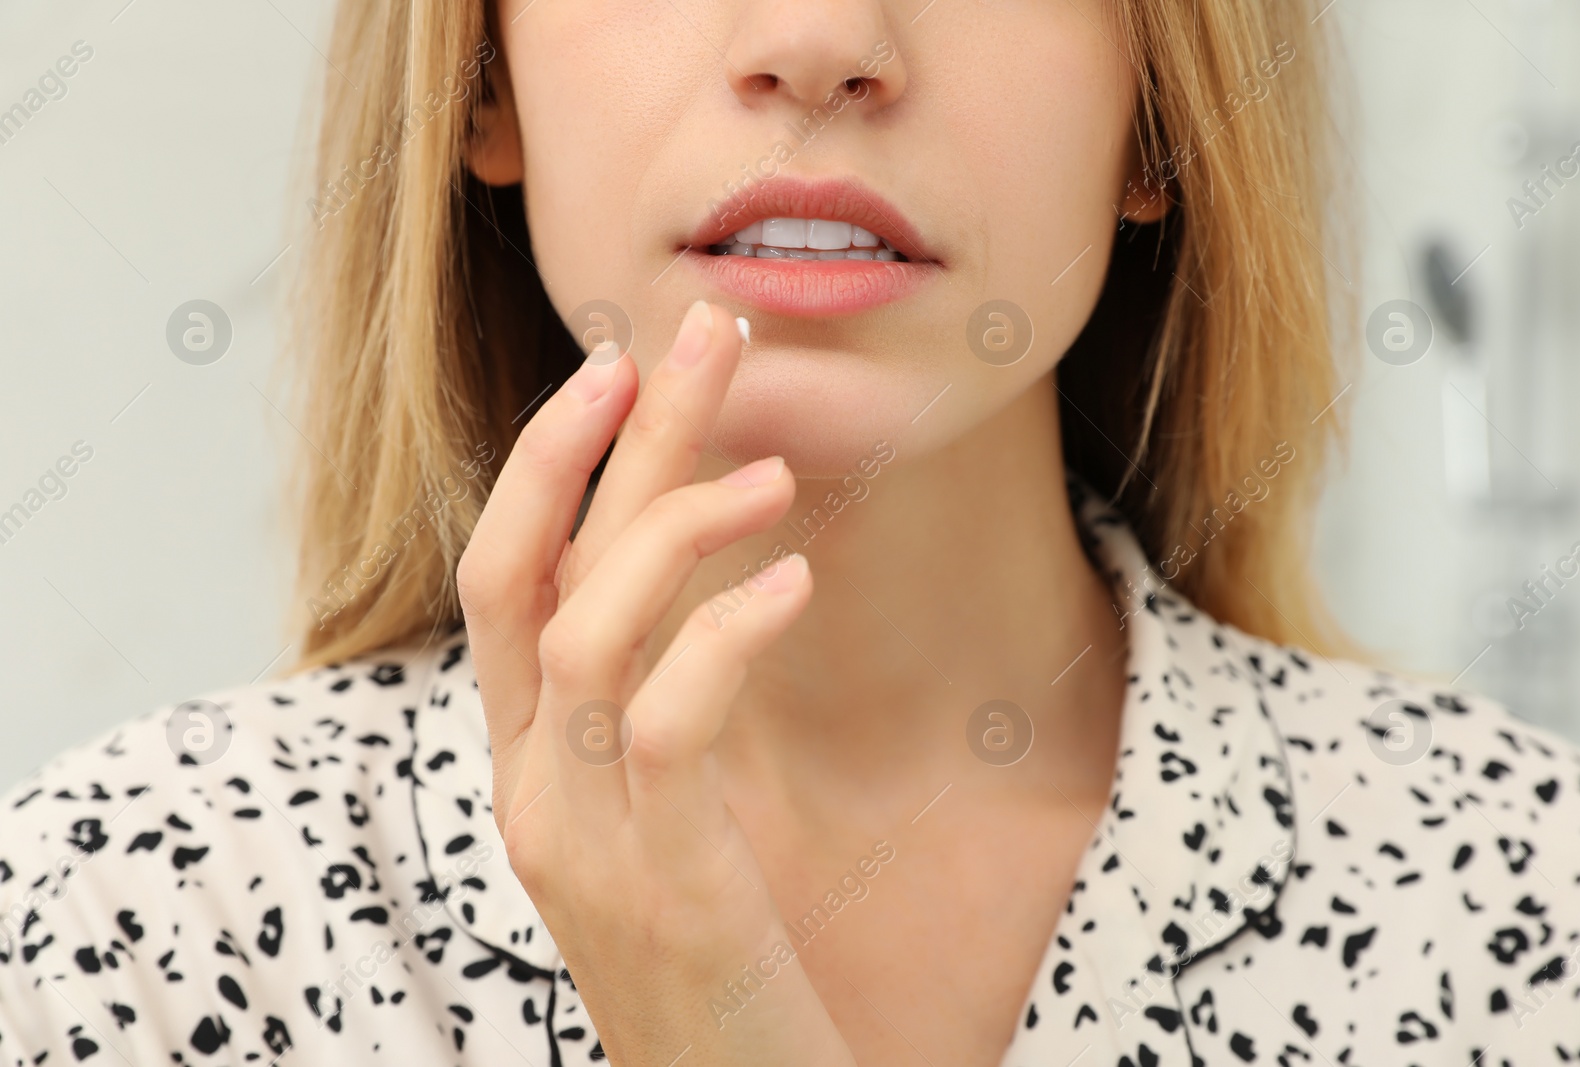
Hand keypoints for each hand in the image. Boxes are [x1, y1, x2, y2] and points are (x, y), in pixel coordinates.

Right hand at [457, 300, 855, 1065]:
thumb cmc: (716, 951)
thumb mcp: (669, 809)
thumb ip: (658, 700)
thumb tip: (699, 573)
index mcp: (532, 760)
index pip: (506, 575)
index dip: (552, 459)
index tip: (626, 361)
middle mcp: (533, 789)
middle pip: (538, 571)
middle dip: (614, 442)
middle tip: (701, 334)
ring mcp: (584, 841)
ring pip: (585, 636)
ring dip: (674, 528)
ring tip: (775, 472)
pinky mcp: (662, 887)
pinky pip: (671, 727)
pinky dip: (723, 636)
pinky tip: (791, 581)